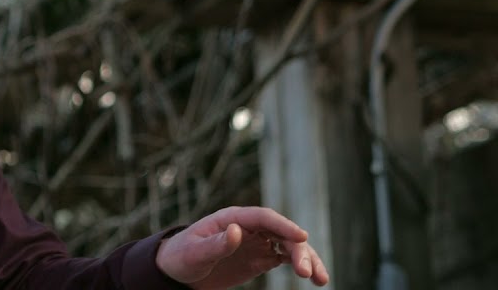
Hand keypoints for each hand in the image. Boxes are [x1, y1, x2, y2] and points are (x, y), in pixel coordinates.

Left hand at [155, 206, 328, 288]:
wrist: (178, 272)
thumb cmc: (182, 257)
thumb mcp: (195, 252)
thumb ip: (216, 243)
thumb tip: (237, 230)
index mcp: (232, 218)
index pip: (263, 217)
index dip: (283, 225)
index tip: (302, 237)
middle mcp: (248, 227)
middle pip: (281, 232)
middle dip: (298, 250)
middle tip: (307, 273)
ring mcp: (256, 242)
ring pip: (288, 246)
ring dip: (306, 259)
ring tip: (320, 279)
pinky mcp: (260, 258)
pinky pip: (284, 259)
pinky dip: (300, 265)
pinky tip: (314, 277)